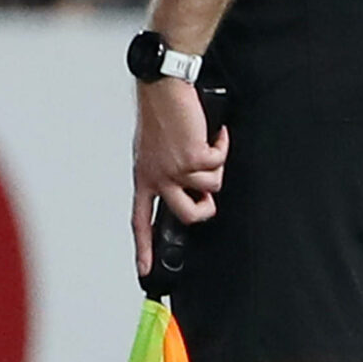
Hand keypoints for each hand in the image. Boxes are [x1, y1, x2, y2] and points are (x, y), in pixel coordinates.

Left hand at [131, 78, 227, 275]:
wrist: (162, 89)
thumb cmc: (159, 116)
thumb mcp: (153, 150)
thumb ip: (164, 173)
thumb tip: (186, 190)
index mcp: (144, 178)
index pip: (140, 221)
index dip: (144, 248)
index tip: (145, 272)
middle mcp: (158, 177)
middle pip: (188, 216)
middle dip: (206, 209)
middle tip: (208, 194)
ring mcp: (175, 169)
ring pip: (210, 190)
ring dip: (215, 168)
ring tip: (206, 147)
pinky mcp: (193, 157)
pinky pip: (219, 164)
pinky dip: (222, 147)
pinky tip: (213, 134)